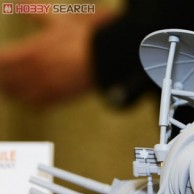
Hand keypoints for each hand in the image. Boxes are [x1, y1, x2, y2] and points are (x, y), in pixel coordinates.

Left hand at [0, 3, 116, 107]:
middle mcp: (36, 72)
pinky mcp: (60, 98)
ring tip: (9, 87)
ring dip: (11, 90)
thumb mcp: (59, 20)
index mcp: (32, 52)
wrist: (106, 59)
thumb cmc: (84, 39)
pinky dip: (28, 102)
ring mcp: (47, 87)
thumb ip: (38, 14)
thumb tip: (24, 7)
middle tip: (3, 73)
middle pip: (5, 81)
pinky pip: (36, 105)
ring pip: (18, 95)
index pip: (0, 60)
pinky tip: (27, 98)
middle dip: (2, 77)